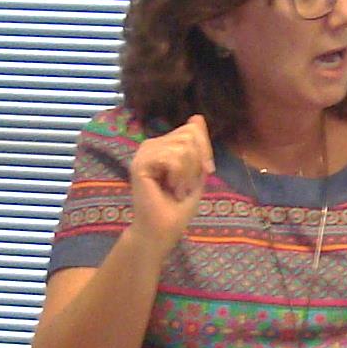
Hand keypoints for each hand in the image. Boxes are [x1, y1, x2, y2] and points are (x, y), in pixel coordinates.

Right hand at [128, 116, 213, 248]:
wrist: (163, 231)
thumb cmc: (179, 207)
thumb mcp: (197, 171)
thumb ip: (198, 146)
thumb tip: (196, 117)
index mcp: (165, 144)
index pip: (192, 128)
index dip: (205, 149)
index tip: (206, 171)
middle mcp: (152, 145)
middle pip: (189, 134)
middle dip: (197, 163)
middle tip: (185, 184)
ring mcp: (144, 153)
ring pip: (183, 146)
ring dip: (187, 174)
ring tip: (176, 189)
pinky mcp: (140, 164)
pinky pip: (173, 158)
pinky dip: (179, 177)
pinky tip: (169, 189)